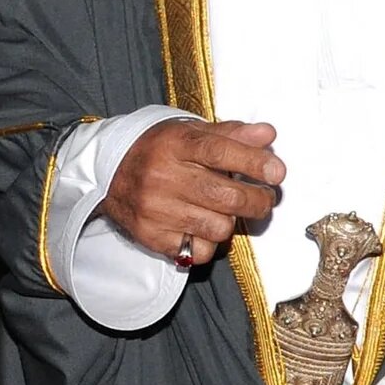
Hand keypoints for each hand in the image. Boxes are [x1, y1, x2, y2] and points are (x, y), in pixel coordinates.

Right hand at [101, 119, 285, 265]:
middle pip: (227, 197)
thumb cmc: (158, 151)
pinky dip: (208, 243)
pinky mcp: (151, 236)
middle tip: (263, 198)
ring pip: (219, 228)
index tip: (277, 172)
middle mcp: (163, 176)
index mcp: (174, 145)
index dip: (254, 162)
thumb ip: (231, 134)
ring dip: (230, 221)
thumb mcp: (190, 133)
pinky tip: (201, 226)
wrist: (107, 173)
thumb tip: (268, 135)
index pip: (220, 152)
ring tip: (224, 210)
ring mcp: (155, 209)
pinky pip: (199, 251)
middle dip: (258, 201)